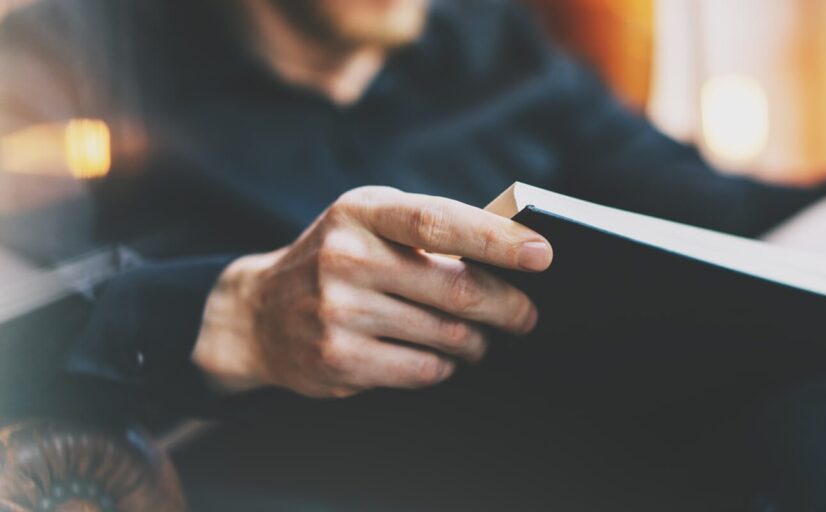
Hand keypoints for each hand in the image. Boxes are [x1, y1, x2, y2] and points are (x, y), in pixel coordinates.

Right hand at [192, 186, 552, 396]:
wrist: (258, 312)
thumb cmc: (338, 258)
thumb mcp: (369, 223)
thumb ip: (430, 228)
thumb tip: (514, 250)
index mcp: (361, 213)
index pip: (438, 223)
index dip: (495, 240)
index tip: (542, 254)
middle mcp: (345, 258)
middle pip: (455, 290)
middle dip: (507, 307)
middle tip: (526, 316)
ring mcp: (337, 311)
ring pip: (446, 336)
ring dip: (476, 342)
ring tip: (478, 338)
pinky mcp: (338, 359)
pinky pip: (423, 369)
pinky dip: (444, 365)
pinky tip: (439, 356)